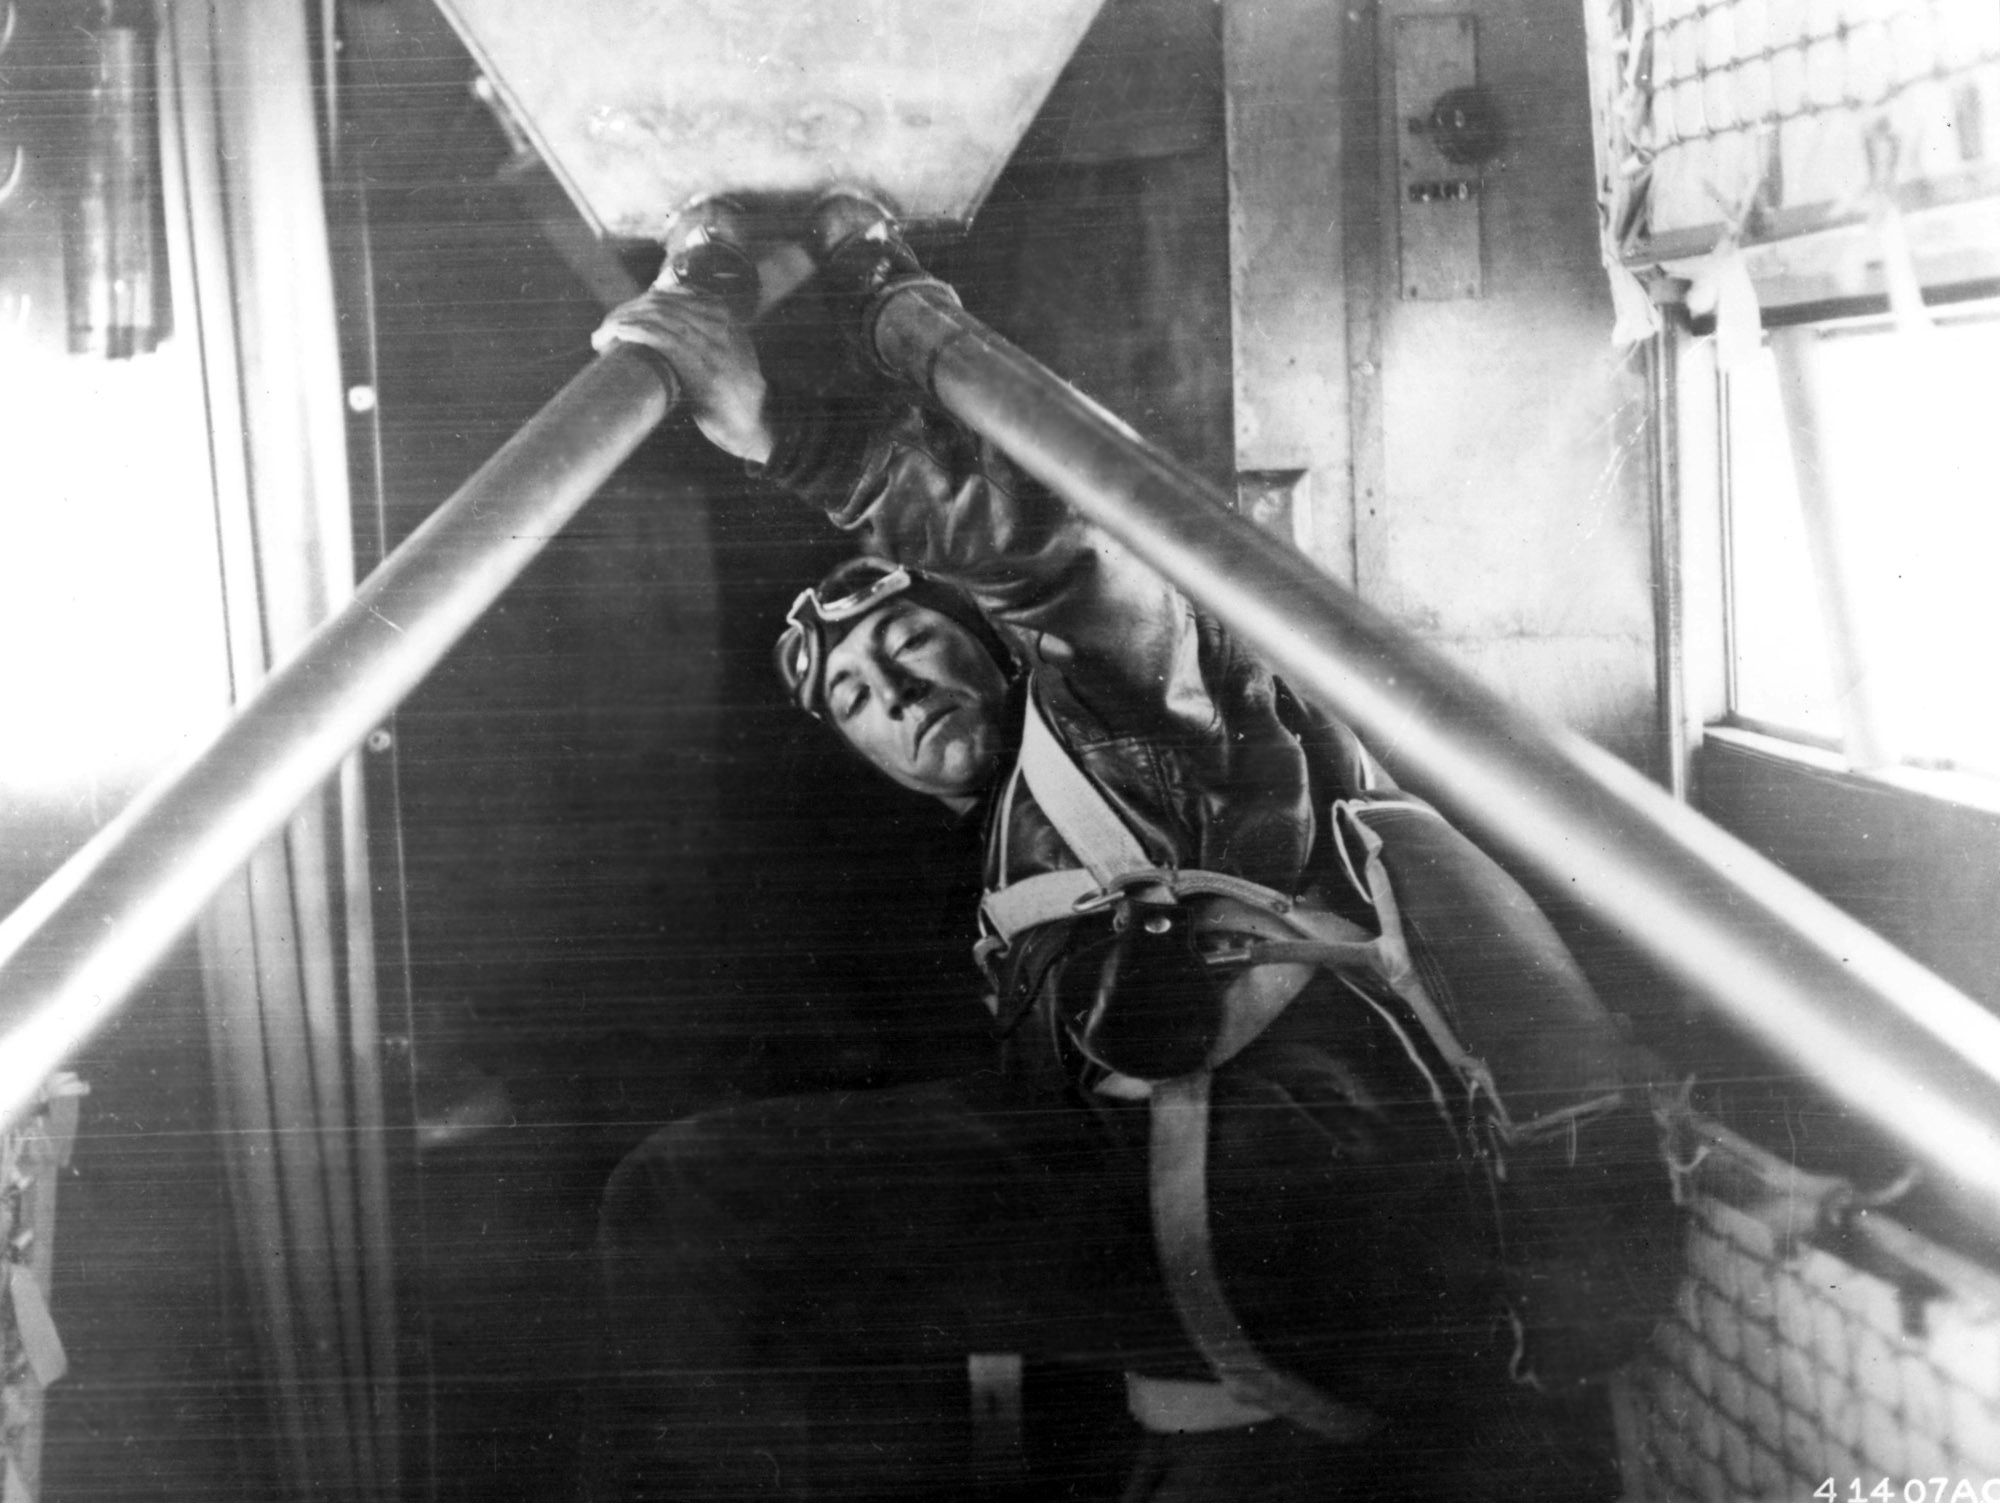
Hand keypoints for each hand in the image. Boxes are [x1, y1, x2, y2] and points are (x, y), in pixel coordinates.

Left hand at [592, 291, 773, 462]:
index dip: (640, 301)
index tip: (622, 317)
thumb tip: (662, 324)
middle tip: (605, 329)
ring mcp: (712, 343)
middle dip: (627, 311)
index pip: (672, 294)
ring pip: (657, 317)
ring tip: (602, 336)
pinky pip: (661, 336)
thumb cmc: (733, 391)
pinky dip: (634, 330)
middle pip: (660, 303)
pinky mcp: (701, 365)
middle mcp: (719, 322)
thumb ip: (705, 332)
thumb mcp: (728, 351)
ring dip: (622, 322)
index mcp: (724, 314)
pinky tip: (616, 333)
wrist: (755, 423)